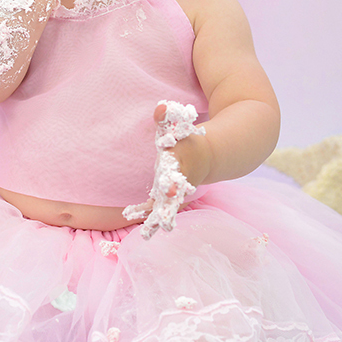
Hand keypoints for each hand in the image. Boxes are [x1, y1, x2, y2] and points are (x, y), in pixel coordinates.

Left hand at [123, 101, 207, 238]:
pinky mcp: (169, 197)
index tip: (170, 190)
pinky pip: (159, 208)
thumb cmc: (186, 139)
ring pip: (169, 208)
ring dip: (161, 220)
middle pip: (176, 195)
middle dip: (169, 207)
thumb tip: (161, 106)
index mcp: (182, 163)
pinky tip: (136, 223)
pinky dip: (150, 216)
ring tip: (150, 234)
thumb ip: (167, 117)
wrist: (205, 157)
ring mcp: (176, 191)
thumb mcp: (178, 126)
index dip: (173, 181)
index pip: (176, 171)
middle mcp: (181, 180)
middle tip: (165, 222)